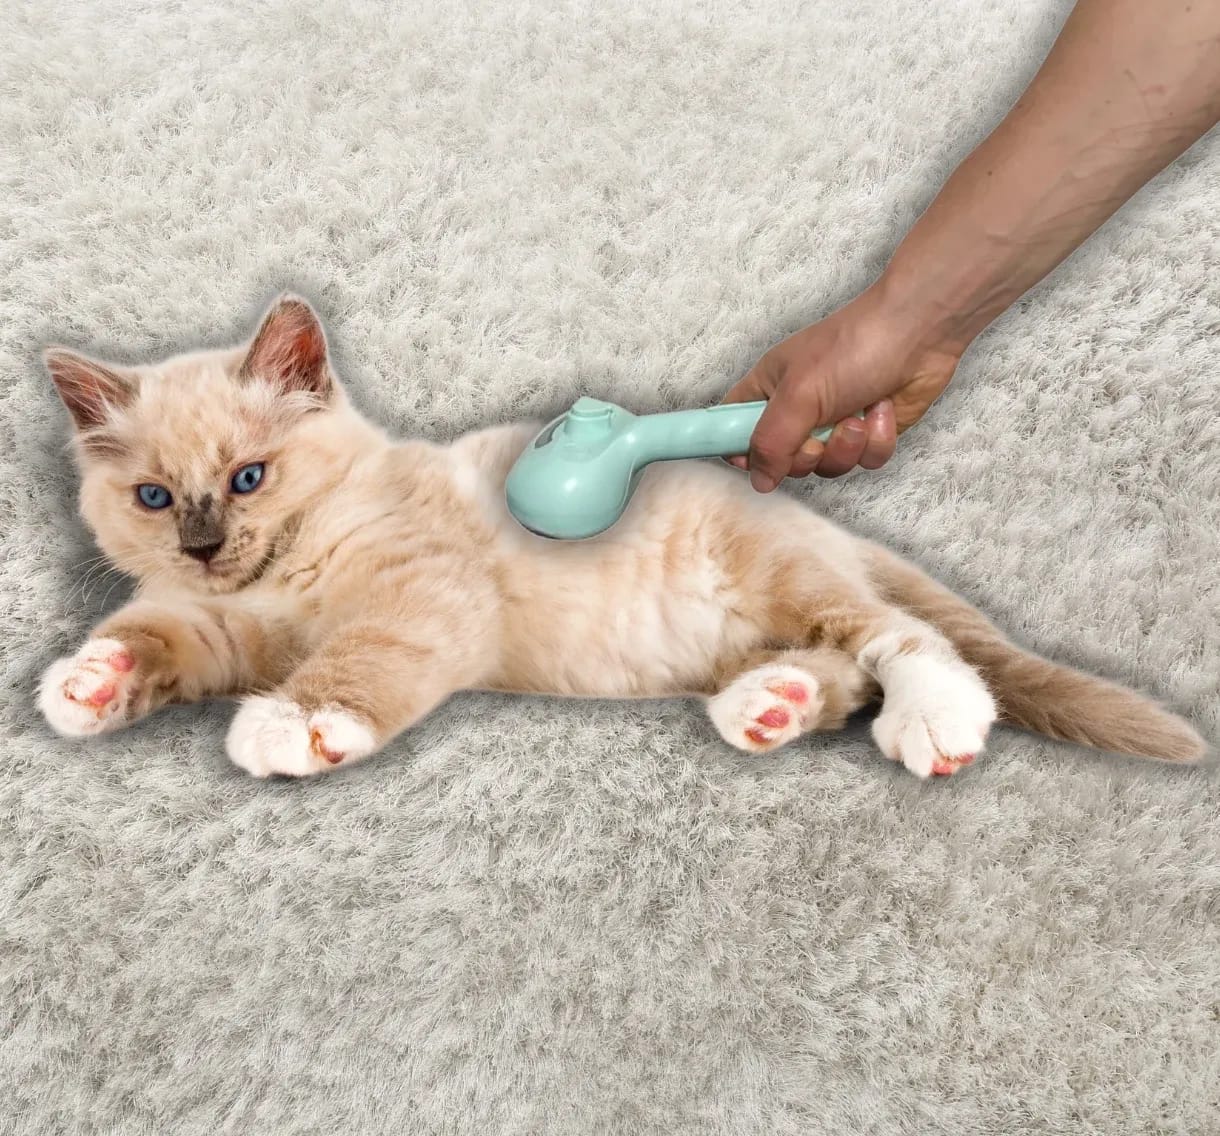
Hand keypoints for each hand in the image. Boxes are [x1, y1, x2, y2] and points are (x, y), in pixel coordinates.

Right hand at [722, 283, 963, 488]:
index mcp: (768, 390)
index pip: (732, 430)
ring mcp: (833, 423)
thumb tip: (759, 480)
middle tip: (818, 436)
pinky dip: (876, 441)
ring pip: (826, 467)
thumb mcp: (799, 395)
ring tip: (858, 415)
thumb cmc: (854, 346)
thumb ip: (771, 443)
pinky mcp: (868, 432)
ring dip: (846, 447)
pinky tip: (882, 410)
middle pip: (783, 462)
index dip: (740, 451)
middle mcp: (796, 410)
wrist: (919, 332)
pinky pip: (863, 462)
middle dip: (806, 456)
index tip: (753, 461)